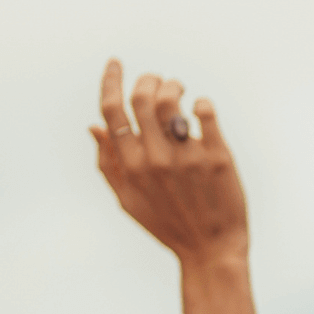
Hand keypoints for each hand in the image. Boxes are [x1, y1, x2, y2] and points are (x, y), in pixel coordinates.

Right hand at [91, 59, 249, 263]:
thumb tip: (95, 125)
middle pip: (143, 97)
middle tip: (157, 80)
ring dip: (173, 85)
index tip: (115, 63)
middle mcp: (156, 158)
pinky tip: (200, 108)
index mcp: (130, 166)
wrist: (210, 250)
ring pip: (173, 101)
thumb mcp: (127, 200)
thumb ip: (107, 163)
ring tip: (178, 89)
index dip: (111, 80)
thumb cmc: (167, 224)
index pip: (113, 110)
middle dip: (147, 79)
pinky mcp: (218, 157)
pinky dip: (201, 103)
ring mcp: (188, 157)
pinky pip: (206, 113)